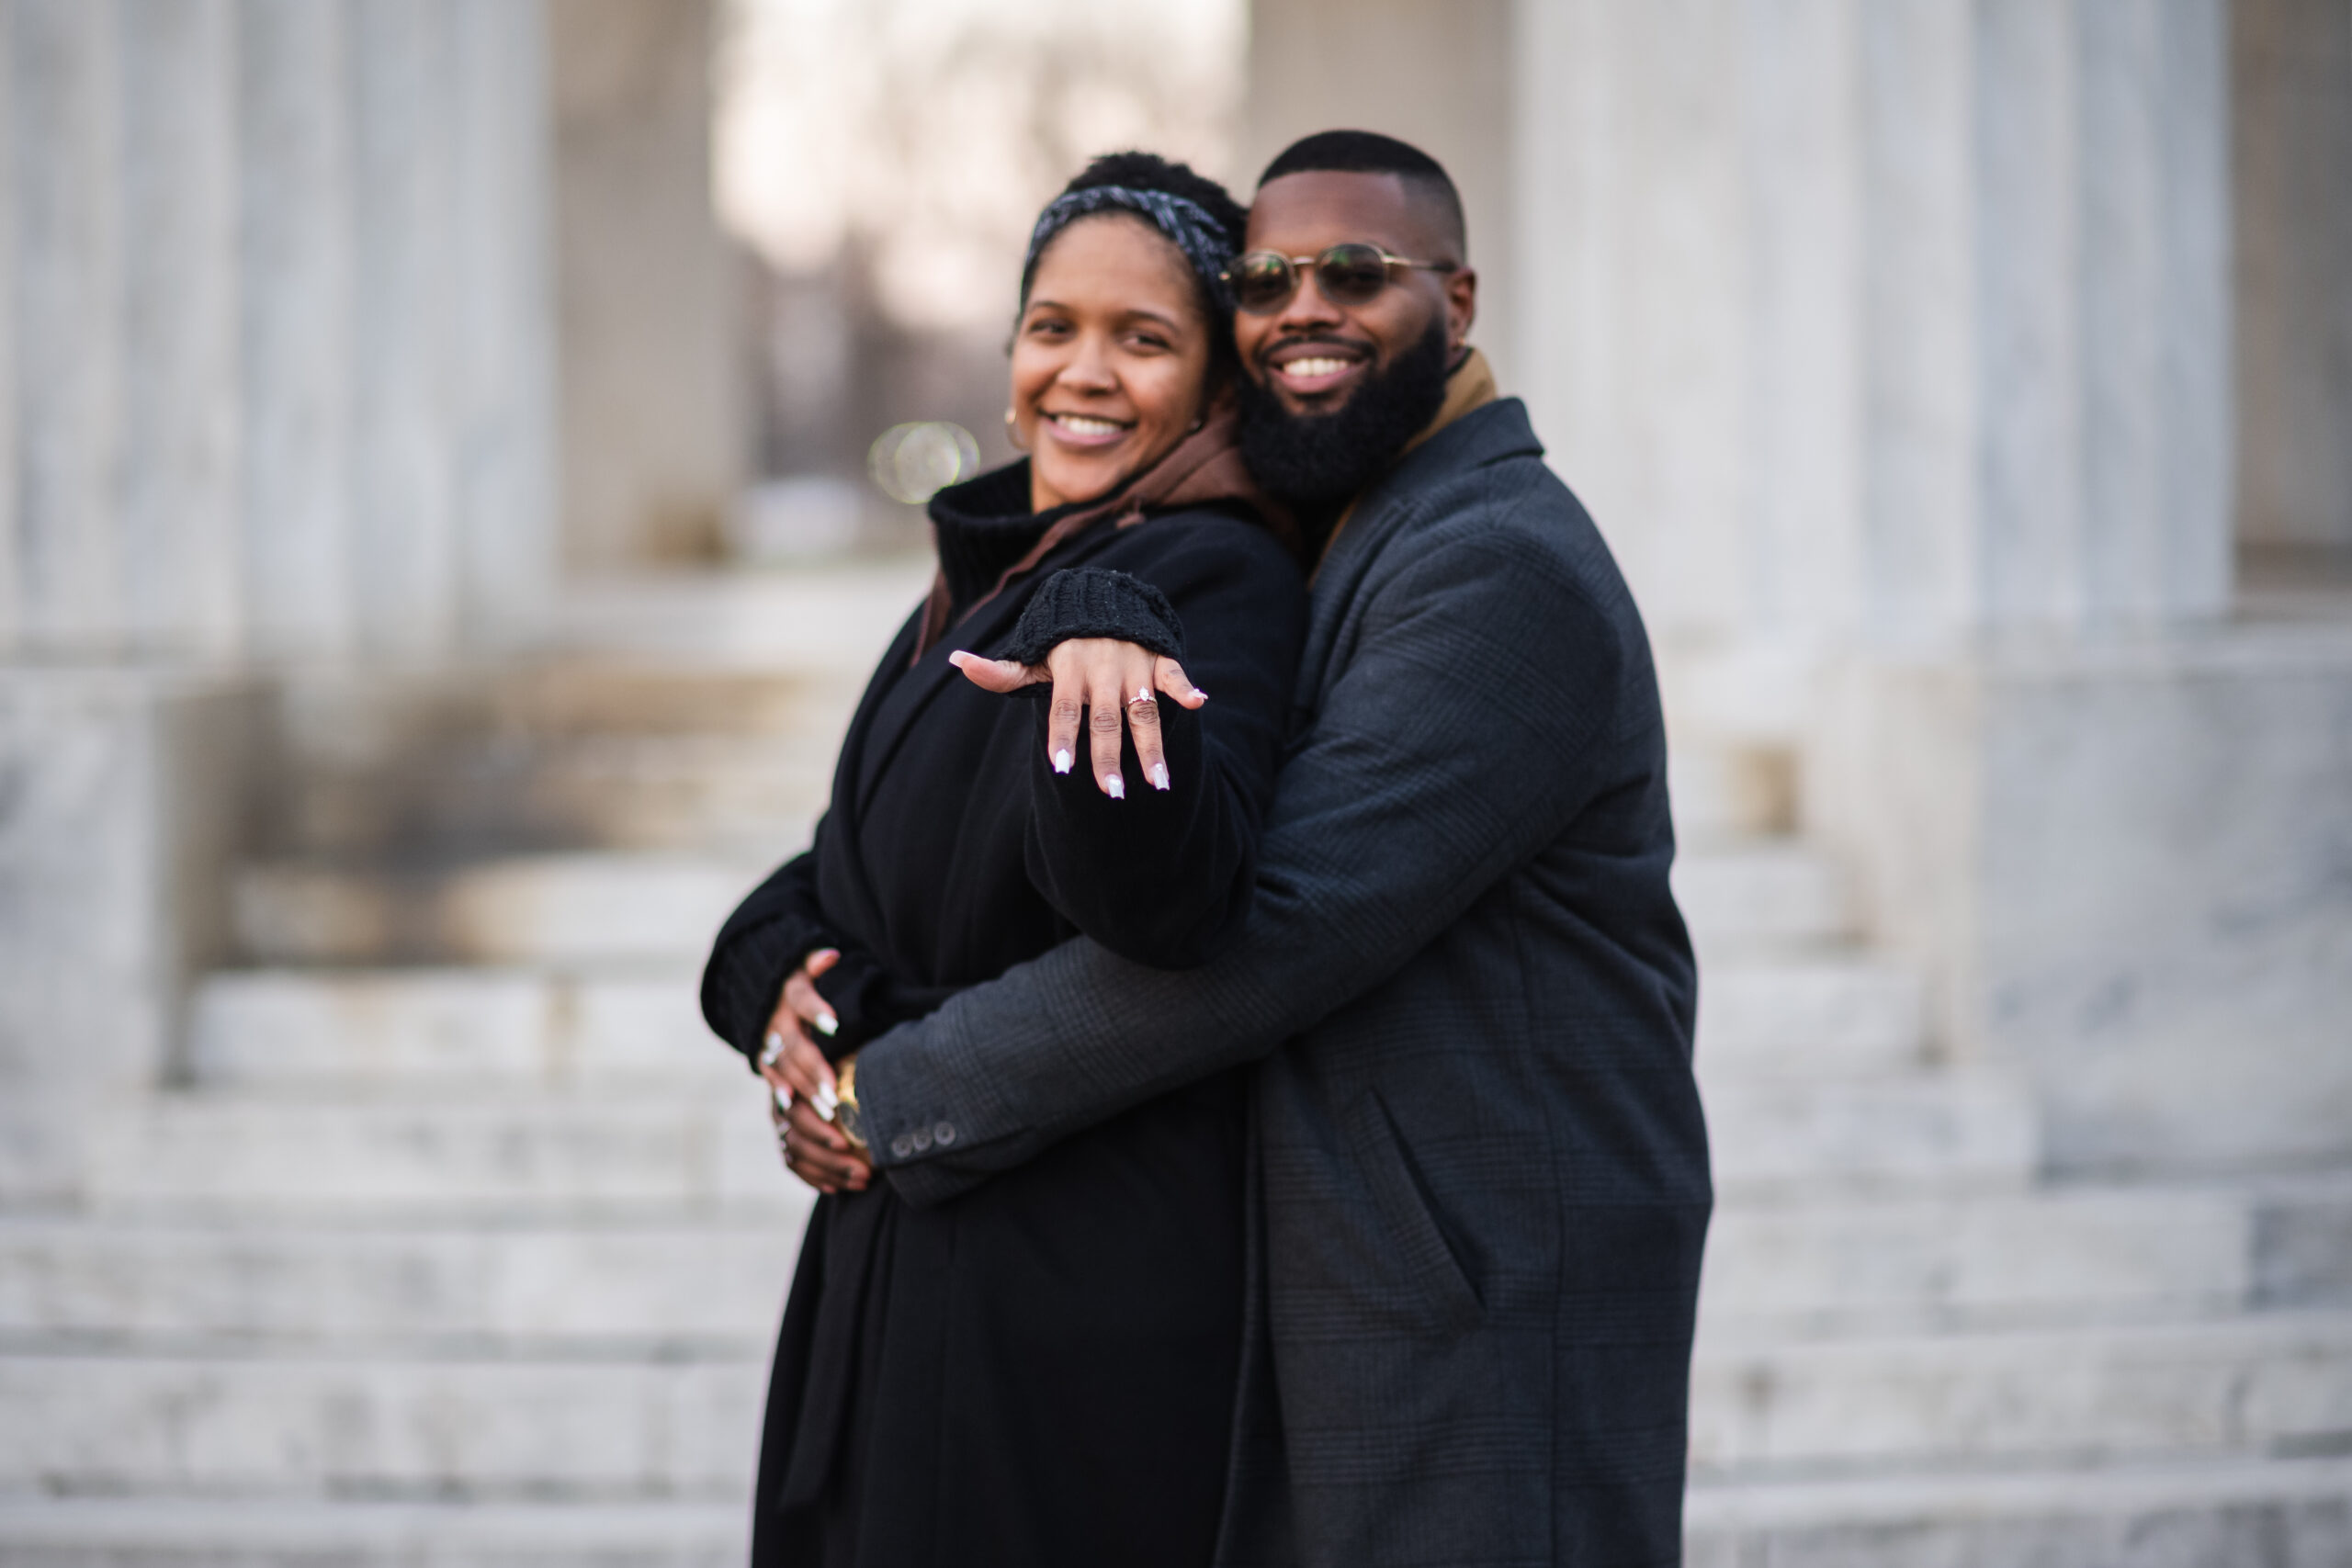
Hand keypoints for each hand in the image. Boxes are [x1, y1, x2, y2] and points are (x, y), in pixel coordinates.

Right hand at [758, 949, 871, 1192]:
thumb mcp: (802, 972)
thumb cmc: (799, 992)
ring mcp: (772, 1071)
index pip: (797, 1003)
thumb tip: (831, 955)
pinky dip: (804, 1151)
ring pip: (785, 1095)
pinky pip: (783, 1129)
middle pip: (791, 1057)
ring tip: (835, 1133)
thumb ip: (814, 965)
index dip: (813, 1011)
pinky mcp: (776, 1098)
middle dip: (811, 1078)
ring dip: (807, 1115)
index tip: (833, 1022)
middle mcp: (775, 1037)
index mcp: (786, 1003)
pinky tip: (829, 1168)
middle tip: (834, 1100)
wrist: (763, 1007)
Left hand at [950, 638, 1206, 799]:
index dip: (1063, 736)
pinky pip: (1173, 673)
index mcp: (1069, 669)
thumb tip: (957, 661)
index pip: (1063, 707)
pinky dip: (1185, 687)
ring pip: (1143, 709)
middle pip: (1105, 718)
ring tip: (1159, 783)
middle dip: (1109, 755)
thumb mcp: (1032, 655)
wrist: (1101, 599)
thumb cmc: (1062, 642)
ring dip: (1152, 745)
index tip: (1063, 768)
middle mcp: (1102, 667)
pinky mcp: (1159, 658)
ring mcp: (1133, 663)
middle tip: (1112, 793)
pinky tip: (1198, 702)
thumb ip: (1000, 671)